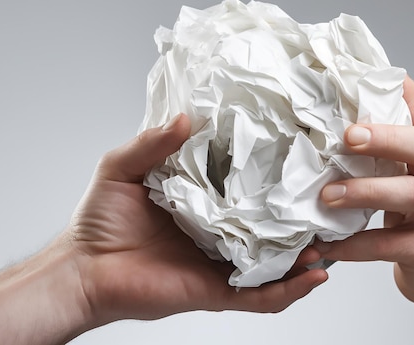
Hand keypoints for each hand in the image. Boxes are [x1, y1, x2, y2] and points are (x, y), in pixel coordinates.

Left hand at [67, 114, 327, 325]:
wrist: (82, 269)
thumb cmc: (99, 220)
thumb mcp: (122, 167)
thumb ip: (152, 143)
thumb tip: (184, 118)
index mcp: (203, 201)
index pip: (247, 187)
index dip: (273, 176)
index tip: (301, 159)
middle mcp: (219, 231)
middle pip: (270, 226)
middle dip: (301, 217)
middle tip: (329, 200)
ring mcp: (221, 263)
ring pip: (275, 262)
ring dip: (306, 255)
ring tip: (331, 240)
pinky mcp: (216, 290)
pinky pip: (260, 296)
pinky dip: (289, 290)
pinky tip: (313, 276)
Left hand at [315, 76, 413, 310]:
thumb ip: (409, 123)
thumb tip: (396, 77)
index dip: (390, 117)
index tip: (353, 120)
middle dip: (385, 141)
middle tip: (345, 140)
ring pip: (407, 195)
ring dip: (364, 192)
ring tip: (327, 196)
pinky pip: (387, 245)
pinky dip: (353, 246)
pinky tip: (326, 245)